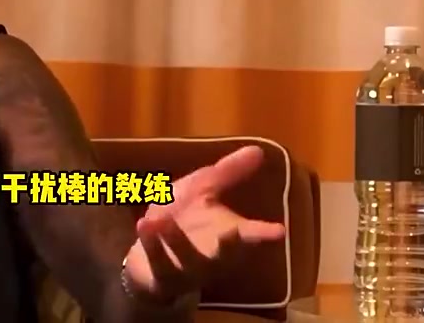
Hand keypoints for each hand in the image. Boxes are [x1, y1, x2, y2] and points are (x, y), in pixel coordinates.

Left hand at [123, 145, 285, 300]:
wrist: (151, 252)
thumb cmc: (184, 218)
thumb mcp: (203, 190)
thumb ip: (228, 173)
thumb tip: (258, 150)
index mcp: (228, 234)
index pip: (250, 235)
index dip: (264, 234)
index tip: (279, 231)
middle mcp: (212, 255)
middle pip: (224, 254)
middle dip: (231, 246)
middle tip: (235, 234)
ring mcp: (187, 268)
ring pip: (186, 258)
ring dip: (175, 239)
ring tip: (161, 218)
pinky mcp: (161, 274)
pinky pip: (157, 261)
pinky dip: (152, 243)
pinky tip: (144, 223)